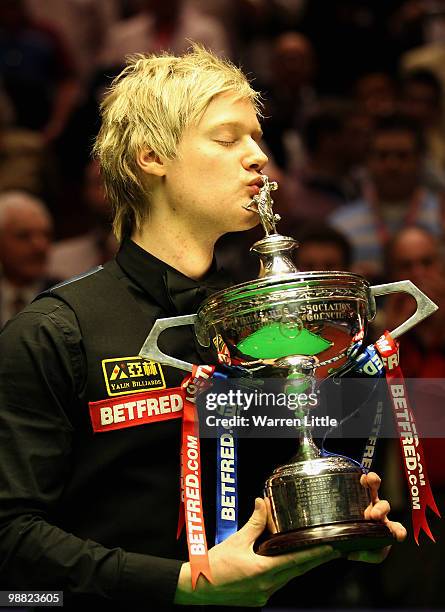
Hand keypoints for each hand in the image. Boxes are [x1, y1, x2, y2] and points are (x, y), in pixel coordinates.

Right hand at [174, 497, 339, 606]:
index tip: (332, 548)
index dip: (316, 554)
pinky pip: (277, 584)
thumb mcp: (236, 540)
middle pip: (297, 571)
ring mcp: (263, 595)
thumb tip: (263, 503)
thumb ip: (254, 523)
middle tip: (332, 550)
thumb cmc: (215, 564)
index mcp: (263, 570)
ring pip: (288, 578)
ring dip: (299, 567)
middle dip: (314, 560)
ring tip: (312, 555)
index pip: (296, 560)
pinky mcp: (257, 599)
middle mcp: (267, 586)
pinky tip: (286, 564)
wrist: (197, 587)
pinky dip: (284, 573)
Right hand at [347, 471, 406, 562]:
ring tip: (367, 482)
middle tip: (372, 515)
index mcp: (386, 530)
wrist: (349, 537)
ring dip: (373, 487)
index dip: (398, 531)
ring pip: (374, 492)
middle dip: (380, 510)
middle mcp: (380, 515)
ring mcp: (369, 504)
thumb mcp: (369, 554)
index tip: (397, 535)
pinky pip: (365, 485)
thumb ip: (365, 555)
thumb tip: (353, 554)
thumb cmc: (364, 546)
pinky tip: (364, 476)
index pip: (397, 529)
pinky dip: (366, 479)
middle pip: (384, 507)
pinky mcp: (359, 495)